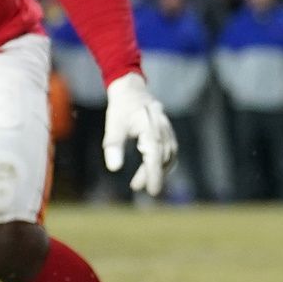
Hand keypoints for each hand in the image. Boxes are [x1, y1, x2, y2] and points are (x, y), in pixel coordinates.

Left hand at [102, 71, 176, 195]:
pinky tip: (150, 172)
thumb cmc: (121, 108)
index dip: (154, 174)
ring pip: (168, 155)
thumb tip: (114, 169)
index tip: (152, 191)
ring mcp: (167, 130)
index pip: (155, 155)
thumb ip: (114, 146)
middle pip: (162, 157)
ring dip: (157, 171)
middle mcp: (163, 129)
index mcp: (150, 127)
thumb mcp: (113, 126)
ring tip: (139, 183)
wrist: (131, 91)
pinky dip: (162, 163)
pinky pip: (169, 151)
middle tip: (139, 189)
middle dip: (153, 175)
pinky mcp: (166, 131)